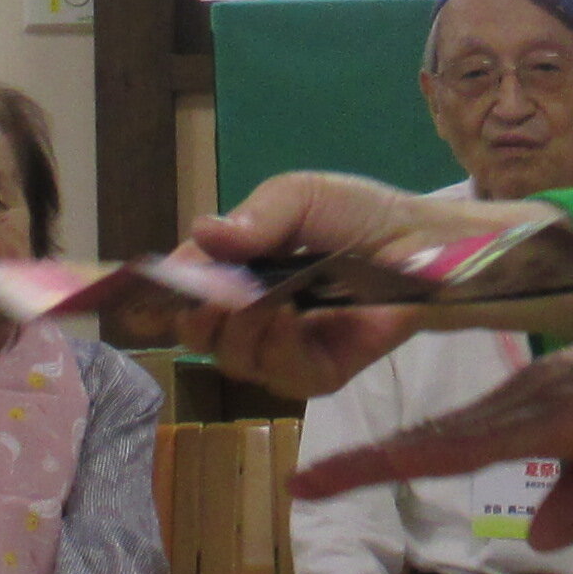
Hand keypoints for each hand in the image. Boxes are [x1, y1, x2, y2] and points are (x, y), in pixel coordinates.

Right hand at [181, 171, 552, 402]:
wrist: (422, 244)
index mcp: (232, 270)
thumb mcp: (302, 196)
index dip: (158, 294)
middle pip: (196, 333)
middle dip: (200, 315)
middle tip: (219, 292)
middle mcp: (248, 315)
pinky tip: (293, 322)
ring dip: (244, 329)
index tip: (149, 289)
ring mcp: (281, 349)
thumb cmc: (357, 214)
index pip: (178, 291)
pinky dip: (281, 350)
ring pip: (233, 358)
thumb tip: (203, 233)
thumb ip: (257, 217)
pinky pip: (282, 377)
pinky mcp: (319, 374)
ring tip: (272, 299)